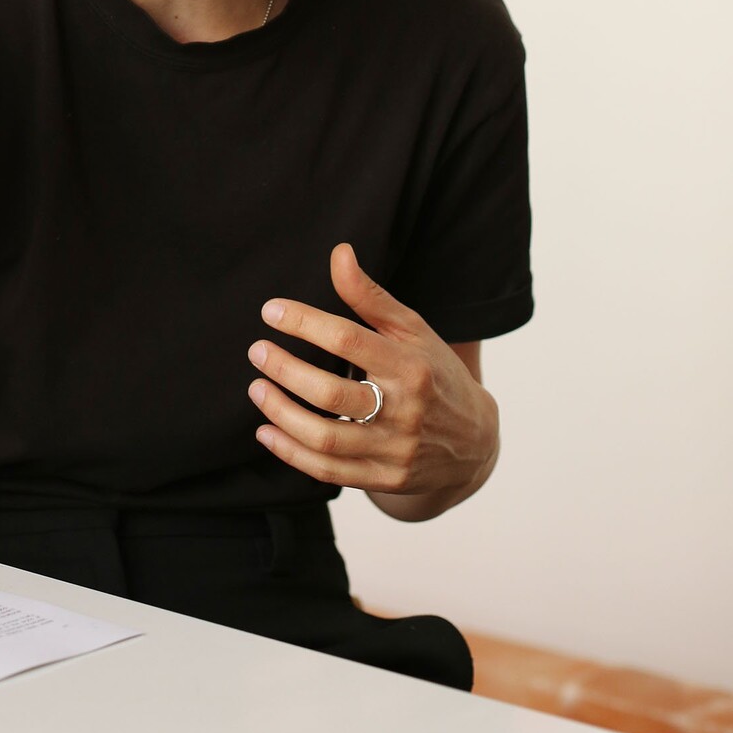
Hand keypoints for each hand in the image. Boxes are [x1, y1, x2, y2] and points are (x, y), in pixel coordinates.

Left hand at [246, 243, 497, 499]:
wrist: (475, 444)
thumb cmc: (435, 373)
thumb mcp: (413, 330)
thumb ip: (370, 296)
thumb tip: (338, 253)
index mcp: (411, 366)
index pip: (348, 339)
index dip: (304, 322)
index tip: (271, 311)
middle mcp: (405, 411)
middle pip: (331, 393)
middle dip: (286, 370)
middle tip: (257, 351)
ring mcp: (395, 451)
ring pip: (325, 438)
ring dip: (281, 413)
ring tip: (256, 388)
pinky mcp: (384, 479)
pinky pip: (328, 472)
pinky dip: (291, 452)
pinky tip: (266, 432)